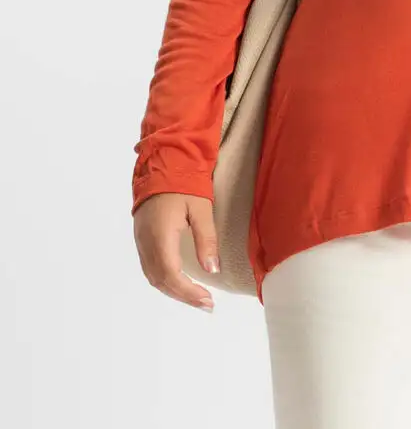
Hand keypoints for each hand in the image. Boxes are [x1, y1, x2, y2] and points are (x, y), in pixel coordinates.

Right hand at [133, 192, 219, 311]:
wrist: (162, 164)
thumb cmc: (184, 184)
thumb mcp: (201, 209)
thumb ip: (206, 240)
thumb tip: (212, 270)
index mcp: (160, 236)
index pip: (171, 275)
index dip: (188, 292)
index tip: (208, 301)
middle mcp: (146, 243)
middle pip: (160, 280)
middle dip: (183, 296)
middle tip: (206, 304)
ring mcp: (140, 241)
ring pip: (153, 277)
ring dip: (173, 290)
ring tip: (196, 298)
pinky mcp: (141, 238)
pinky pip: (149, 268)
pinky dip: (164, 280)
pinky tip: (179, 283)